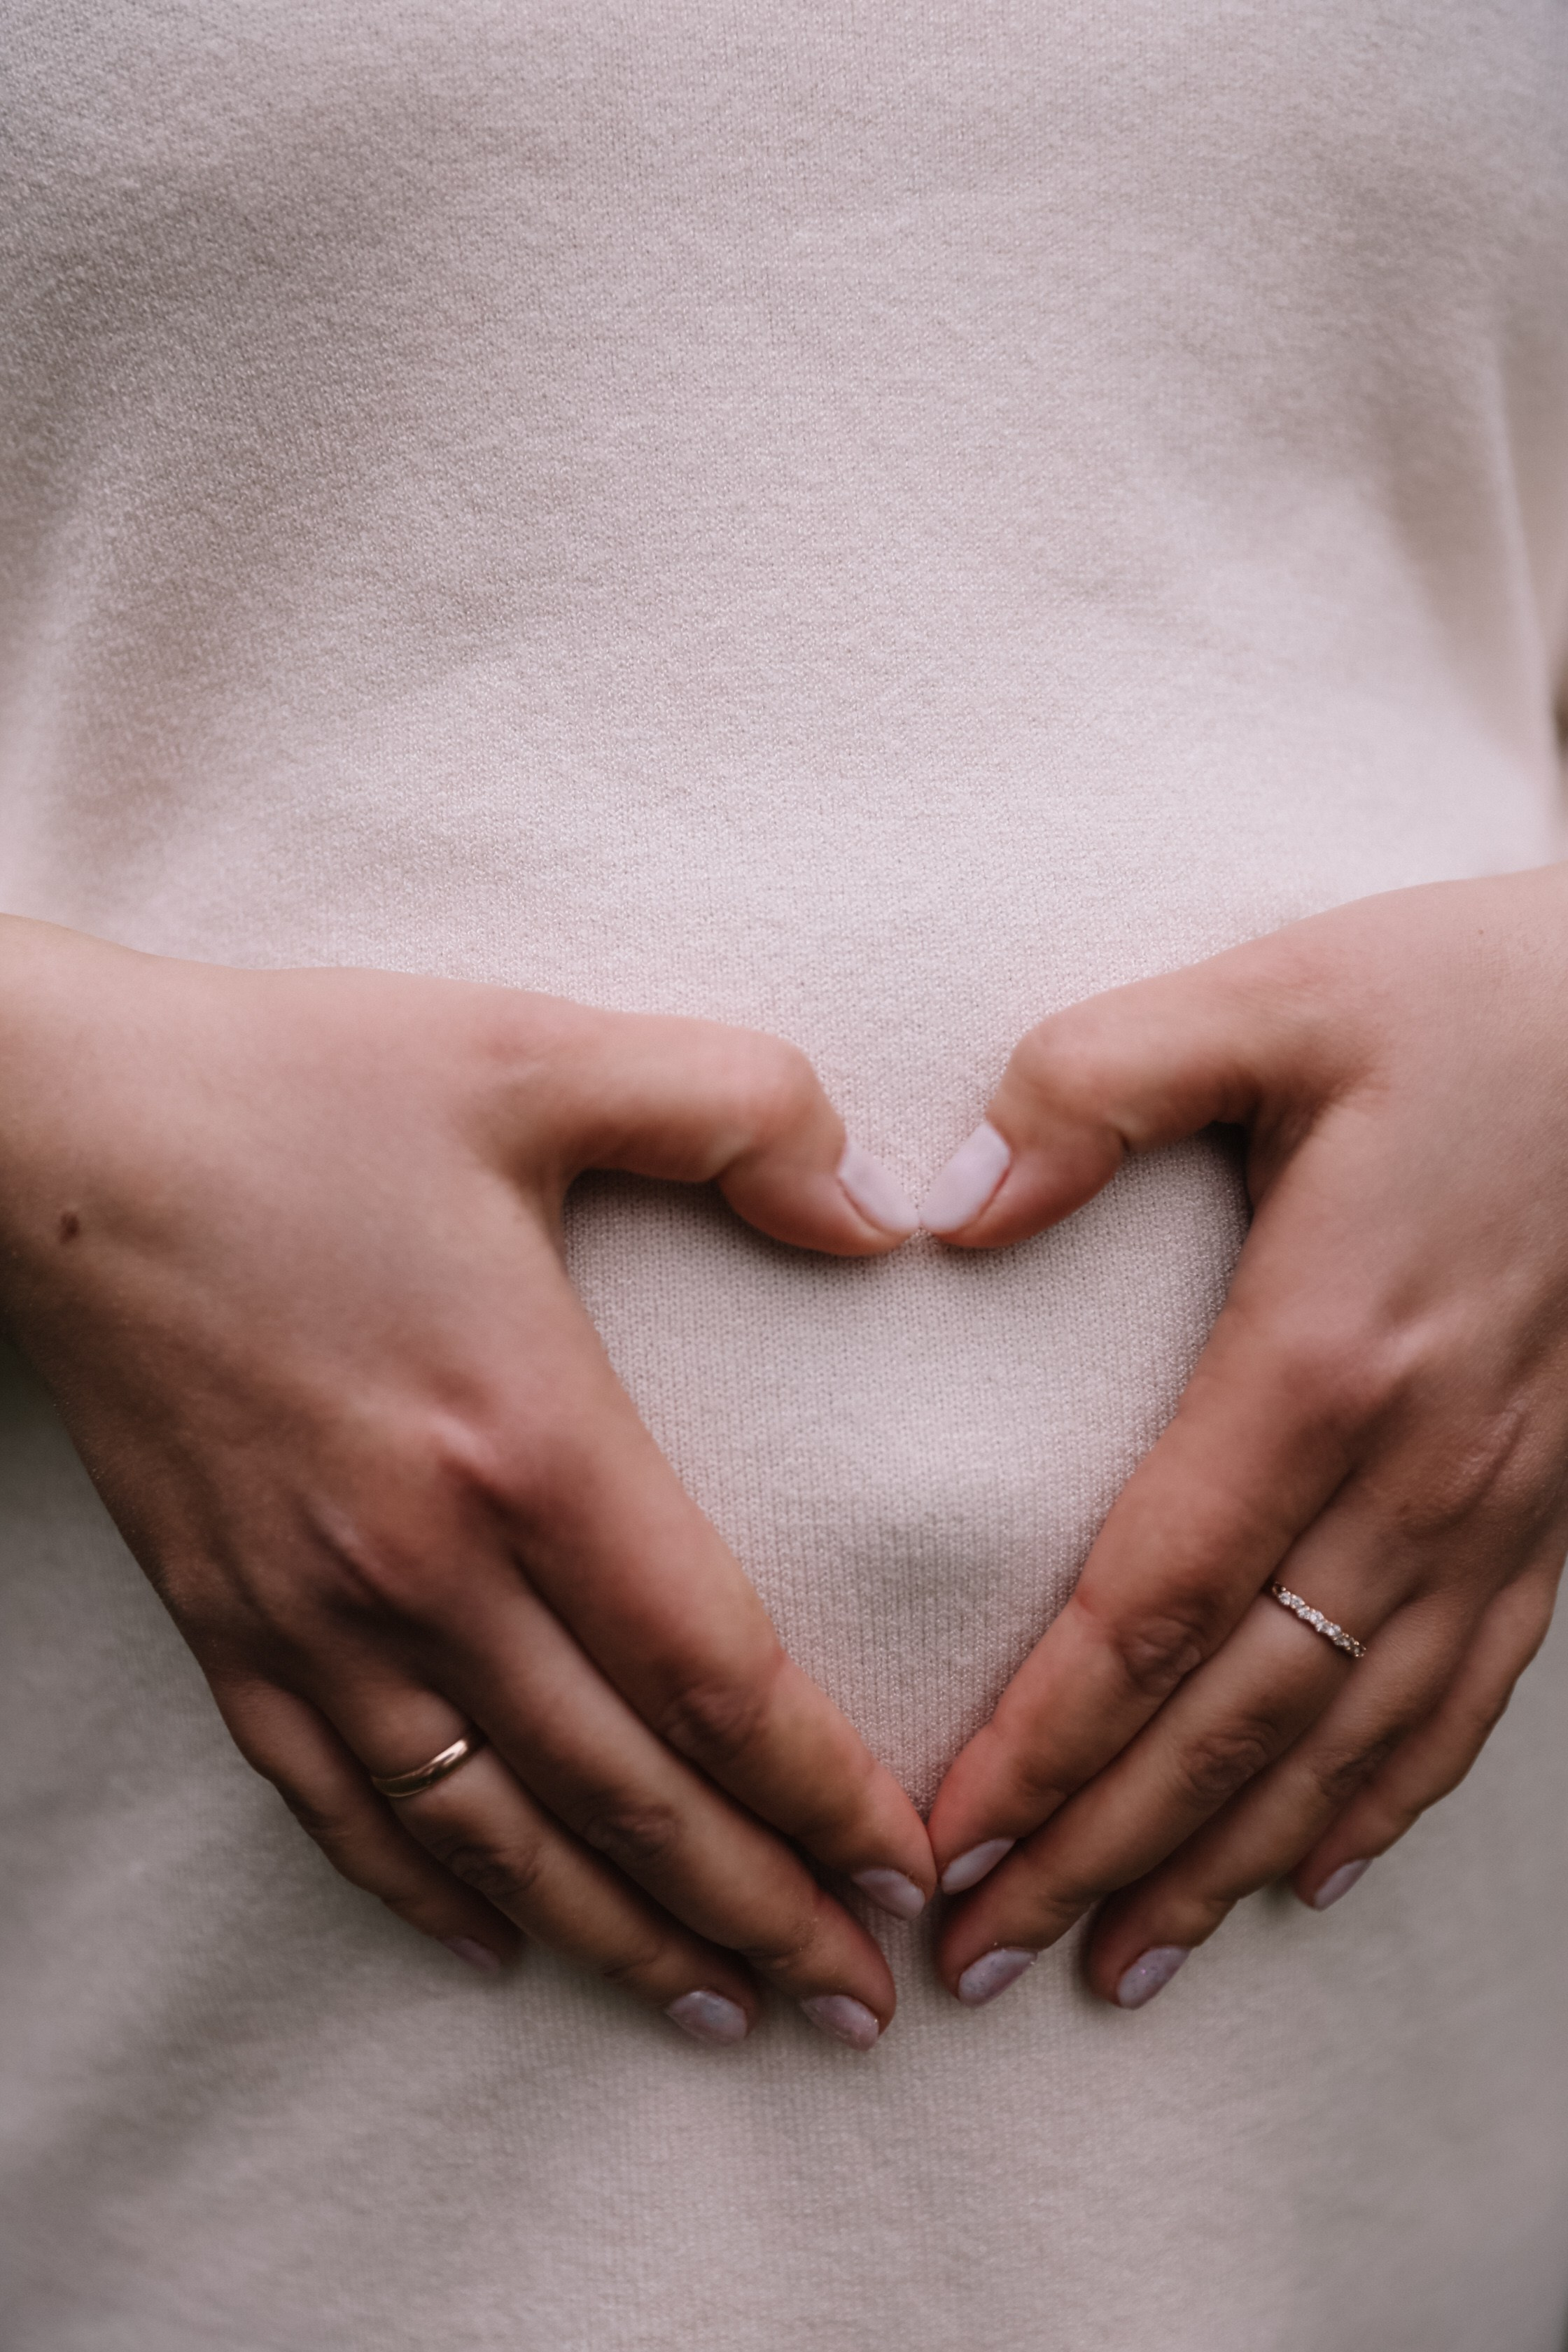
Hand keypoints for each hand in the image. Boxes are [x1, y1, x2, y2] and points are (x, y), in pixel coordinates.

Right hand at [0, 919, 931, 2049]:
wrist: (59, 1135)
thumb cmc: (302, 1089)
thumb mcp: (543, 1054)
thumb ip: (740, 1109)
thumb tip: (879, 1210)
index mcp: (524, 1436)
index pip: (711, 1670)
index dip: (820, 1787)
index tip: (907, 1864)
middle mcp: (421, 1562)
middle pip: (621, 1793)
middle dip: (756, 1910)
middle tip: (857, 2002)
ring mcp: (310, 1610)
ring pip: (489, 1834)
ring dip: (617, 1937)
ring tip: (721, 2007)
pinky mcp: (224, 1618)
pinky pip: (335, 1802)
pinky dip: (424, 1891)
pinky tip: (497, 1941)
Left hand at [920, 868, 1567, 2010]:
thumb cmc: (1469, 998)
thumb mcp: (1275, 996)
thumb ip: (1097, 1087)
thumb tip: (943, 1207)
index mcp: (1322, 1354)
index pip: (1152, 1600)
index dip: (1046, 1737)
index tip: (945, 1838)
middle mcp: (1417, 1466)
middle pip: (1235, 1711)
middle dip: (1102, 1845)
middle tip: (981, 1956)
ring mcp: (1502, 1503)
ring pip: (1349, 1737)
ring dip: (1226, 1863)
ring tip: (1118, 1966)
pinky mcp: (1557, 1506)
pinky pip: (1471, 1696)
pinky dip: (1382, 1803)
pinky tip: (1309, 1877)